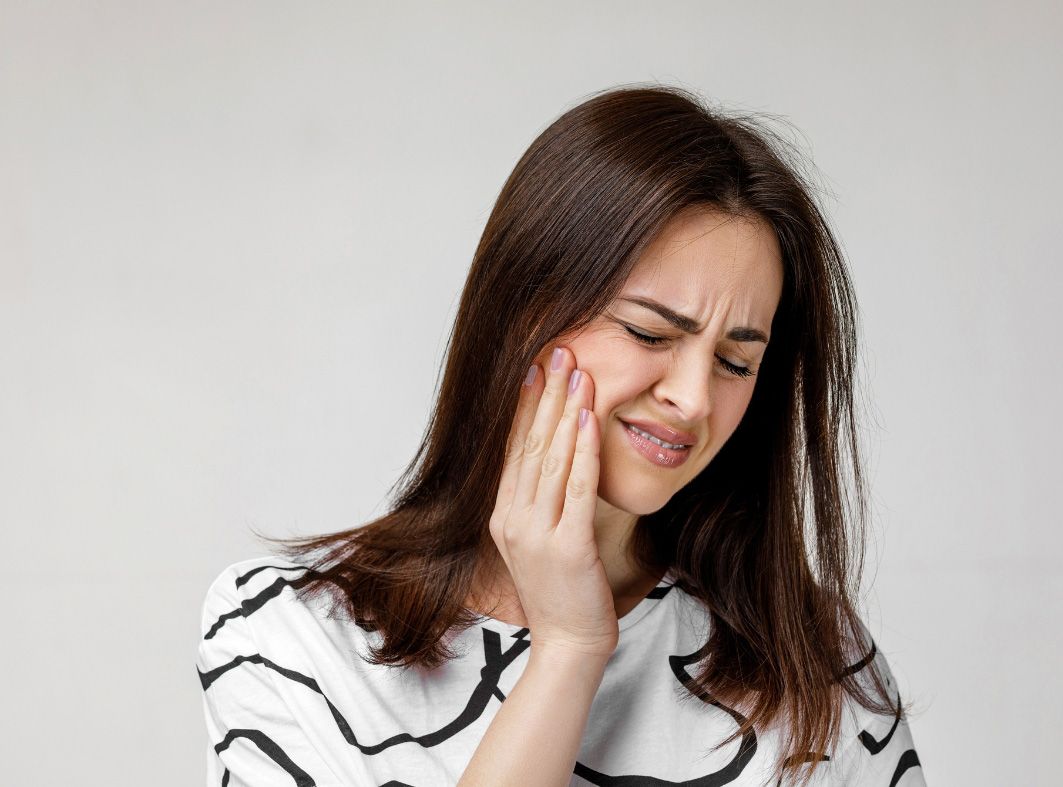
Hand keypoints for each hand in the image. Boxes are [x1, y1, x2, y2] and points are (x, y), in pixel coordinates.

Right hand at [487, 345, 618, 660]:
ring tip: (577, 373)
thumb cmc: (560, 591)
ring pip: (552, 460)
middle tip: (558, 352)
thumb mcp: (535, 541)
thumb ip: (534, 501)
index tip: (535, 367)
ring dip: (566, 412)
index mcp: (502, 515)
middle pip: (530, 445)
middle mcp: (513, 519)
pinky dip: (584, 451)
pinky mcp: (568, 547)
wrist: (569, 643)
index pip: (513, 449)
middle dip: (546, 395)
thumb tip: (546, 456)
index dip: (524, 405)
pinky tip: (591, 420)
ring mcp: (538, 533)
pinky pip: (578, 489)